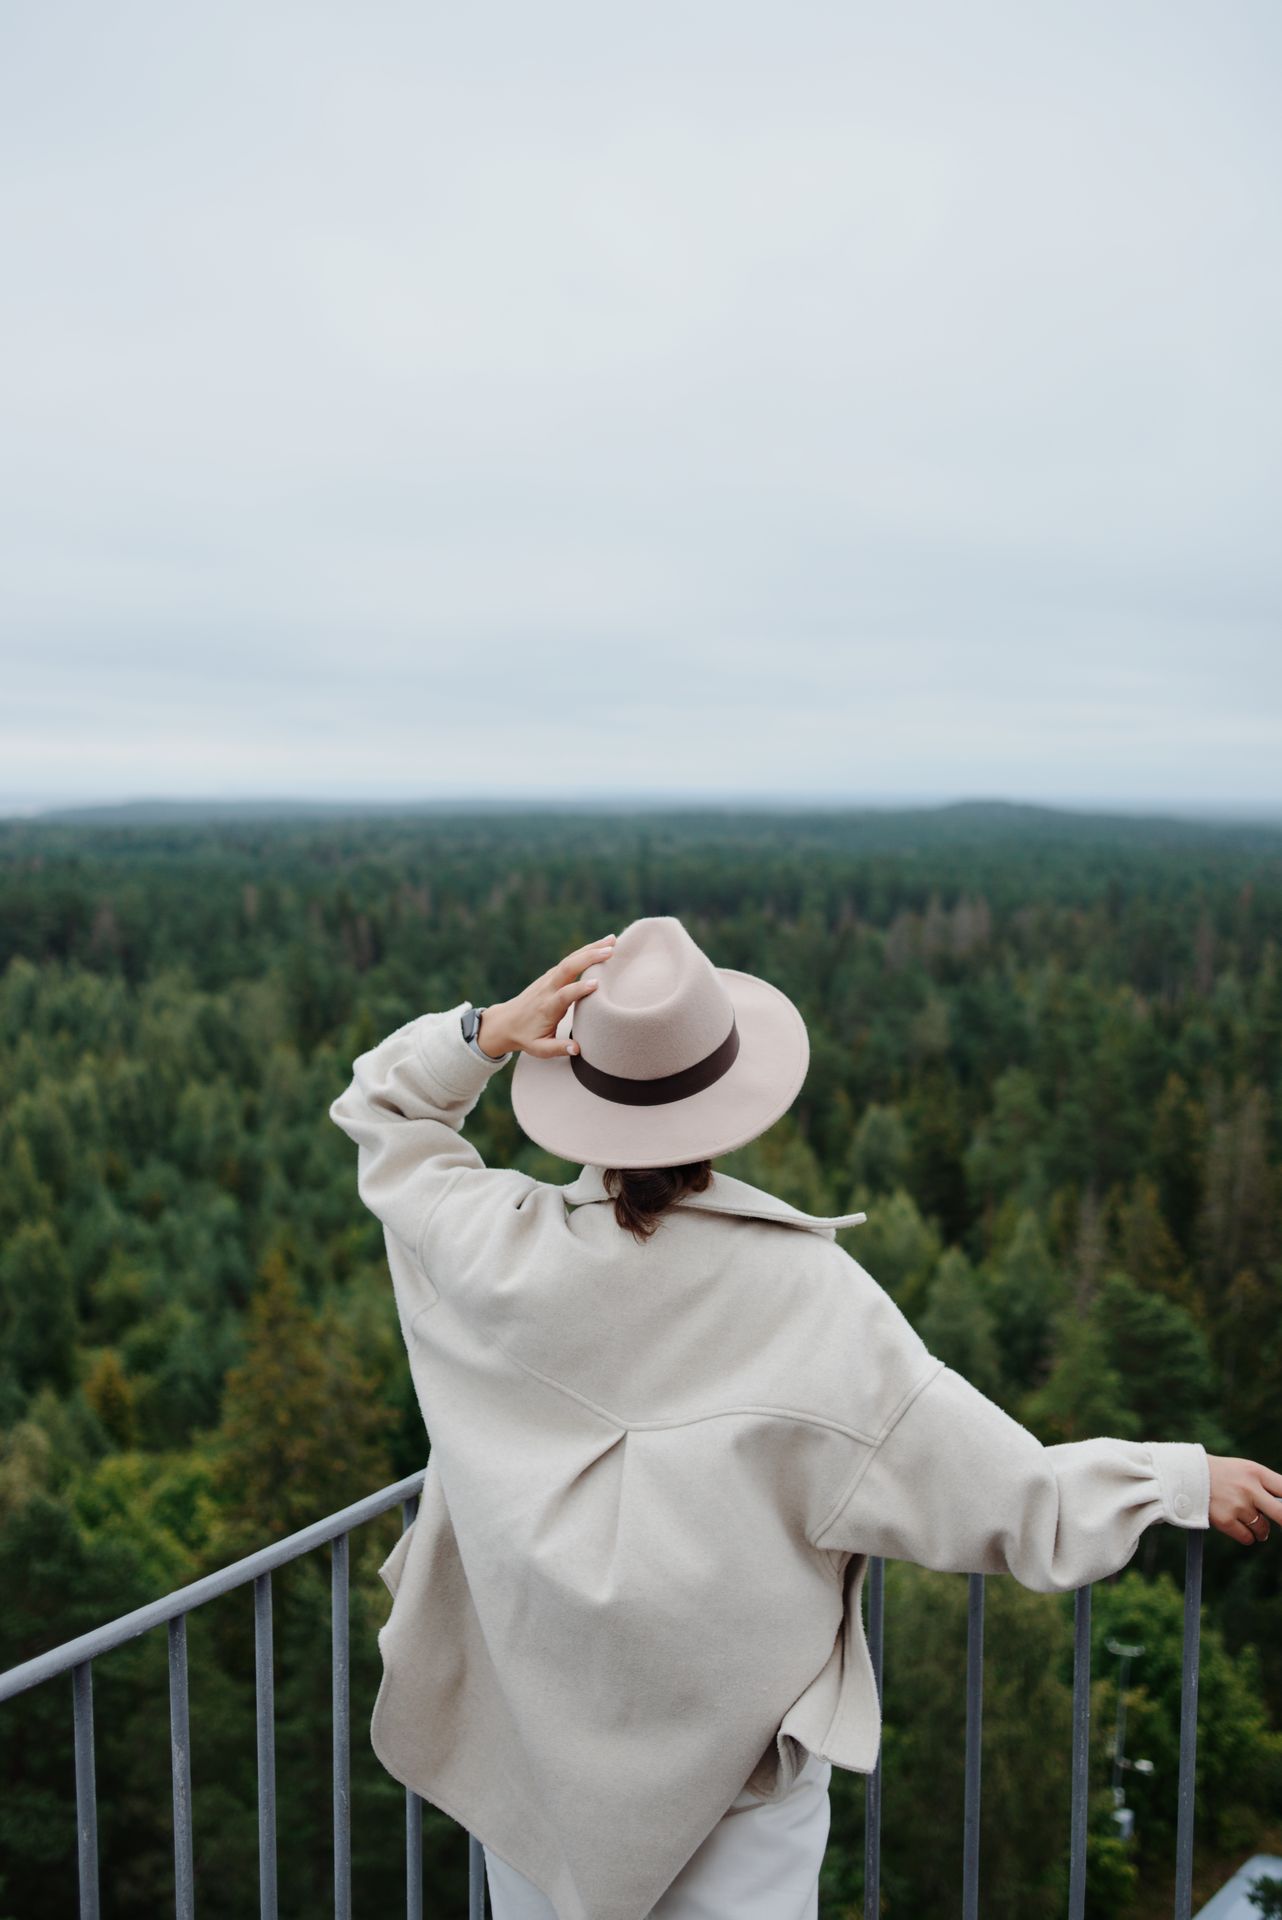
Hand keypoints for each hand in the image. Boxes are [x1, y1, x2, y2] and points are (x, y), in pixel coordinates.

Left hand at [479, 934, 616, 1059]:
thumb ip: (557, 1048)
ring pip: (570, 960)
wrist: (505, 1022)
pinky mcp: (551, 974)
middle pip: (567, 968)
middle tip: (611, 951)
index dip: (578, 989)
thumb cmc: (525, 1037)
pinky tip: (601, 945)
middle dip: (589, 958)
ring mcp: (548, 979)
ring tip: (612, 940)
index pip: (563, 995)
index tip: (596, 984)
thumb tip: (577, 1048)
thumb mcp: (538, 1048)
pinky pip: (569, 960)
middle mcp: (547, 989)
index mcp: (547, 1008)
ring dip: (591, 949)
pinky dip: (586, 951)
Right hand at [1207, 1455, 1280, 1544]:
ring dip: (1260, 1530)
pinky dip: (1247, 1536)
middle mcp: (1248, 1488)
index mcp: (1256, 1472)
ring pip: (1263, 1529)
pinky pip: (1247, 1538)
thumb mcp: (1246, 1471)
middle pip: (1281, 1514)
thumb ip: (1267, 1486)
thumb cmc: (1223, 1475)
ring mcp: (1237, 1505)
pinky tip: (1240, 1527)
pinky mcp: (1225, 1520)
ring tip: (1251, 1521)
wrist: (1187, 1476)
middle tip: (1279, 1523)